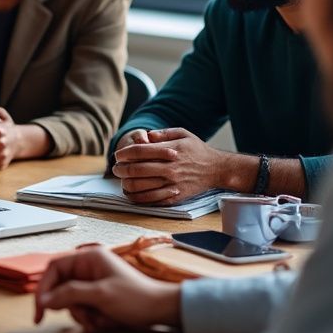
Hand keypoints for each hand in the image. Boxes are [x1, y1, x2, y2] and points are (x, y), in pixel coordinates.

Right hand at [34, 247, 180, 332]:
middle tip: (84, 319)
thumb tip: (44, 299)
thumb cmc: (136, 298)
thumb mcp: (100, 295)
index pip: (54, 268)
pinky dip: (90, 318)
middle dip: (71, 307)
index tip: (40, 308)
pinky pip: (82, 308)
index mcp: (88, 258)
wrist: (162, 311)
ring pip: (70, 301)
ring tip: (101, 321)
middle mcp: (88, 268)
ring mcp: (92, 283)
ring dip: (83, 315)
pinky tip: (106, 321)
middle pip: (60, 287)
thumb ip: (69, 294)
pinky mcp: (97, 297)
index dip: (43, 288)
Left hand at [112, 128, 226, 205]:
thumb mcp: (183, 133)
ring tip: (122, 180)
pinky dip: (136, 197)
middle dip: (120, 169)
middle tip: (115, 168)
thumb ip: (162, 133)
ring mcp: (171, 184)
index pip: (138, 151)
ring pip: (139, 186)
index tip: (118, 155)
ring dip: (125, 183)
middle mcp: (170, 168)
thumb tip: (145, 136)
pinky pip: (149, 200)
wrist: (217, 169)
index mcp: (170, 151)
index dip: (123, 153)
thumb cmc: (197, 150)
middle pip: (135, 170)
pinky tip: (131, 193)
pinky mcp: (174, 197)